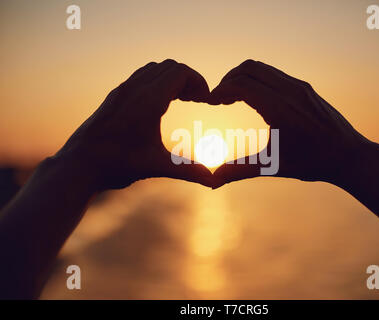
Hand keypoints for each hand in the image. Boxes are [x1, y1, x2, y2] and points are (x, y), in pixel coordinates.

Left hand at [54, 59, 214, 189]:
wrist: (79, 165)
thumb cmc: (117, 165)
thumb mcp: (157, 166)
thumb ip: (189, 171)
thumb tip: (215, 182)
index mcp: (148, 100)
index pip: (180, 72)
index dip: (199, 82)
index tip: (206, 101)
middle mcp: (134, 88)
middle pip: (170, 67)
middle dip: (188, 80)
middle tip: (197, 101)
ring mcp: (122, 90)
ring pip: (154, 69)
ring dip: (171, 79)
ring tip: (182, 100)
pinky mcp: (114, 96)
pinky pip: (141, 77)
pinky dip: (157, 82)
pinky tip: (160, 106)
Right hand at [209, 59, 369, 186]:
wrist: (350, 156)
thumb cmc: (313, 163)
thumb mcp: (273, 166)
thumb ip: (240, 170)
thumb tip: (213, 180)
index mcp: (280, 108)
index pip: (241, 85)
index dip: (220, 91)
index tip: (210, 103)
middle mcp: (290, 91)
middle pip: (249, 68)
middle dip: (228, 79)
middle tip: (218, 99)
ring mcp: (300, 86)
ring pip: (262, 68)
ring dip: (243, 77)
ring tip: (232, 97)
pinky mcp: (305, 88)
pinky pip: (274, 73)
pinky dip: (257, 79)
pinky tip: (253, 97)